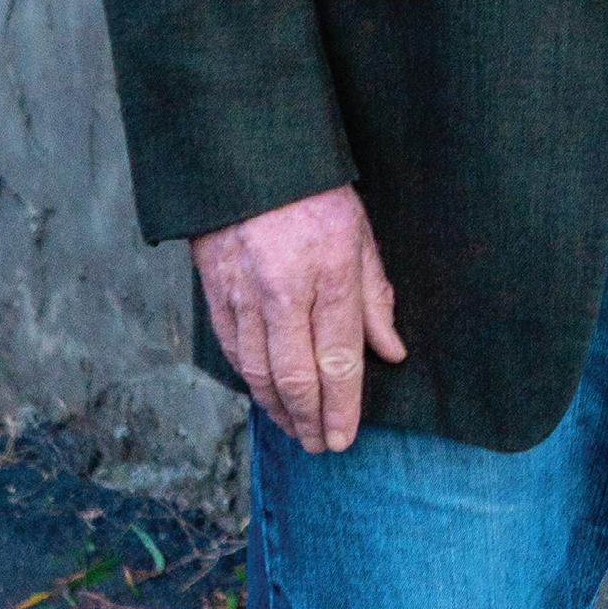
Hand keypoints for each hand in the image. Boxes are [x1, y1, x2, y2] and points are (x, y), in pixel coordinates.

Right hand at [190, 184, 405, 454]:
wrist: (249, 161)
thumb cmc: (315, 194)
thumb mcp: (361, 233)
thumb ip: (374, 296)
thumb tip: (392, 351)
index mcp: (331, 273)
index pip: (339, 358)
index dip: (343, 406)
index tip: (346, 437)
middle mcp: (285, 292)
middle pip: (297, 377)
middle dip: (312, 420)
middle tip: (323, 447)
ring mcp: (245, 297)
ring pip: (260, 373)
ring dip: (280, 411)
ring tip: (299, 432)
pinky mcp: (215, 297)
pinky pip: (234, 354)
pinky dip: (251, 383)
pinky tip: (267, 398)